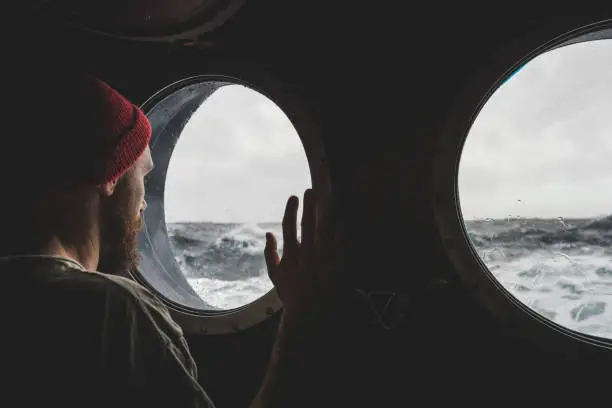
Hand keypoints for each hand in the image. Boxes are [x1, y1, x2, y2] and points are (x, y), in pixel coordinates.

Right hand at [264, 188, 340, 319]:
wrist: (308, 313)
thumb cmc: (291, 293)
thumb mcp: (275, 275)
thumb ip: (270, 253)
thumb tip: (268, 233)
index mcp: (290, 255)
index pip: (288, 227)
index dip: (291, 210)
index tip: (293, 196)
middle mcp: (305, 255)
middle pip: (306, 225)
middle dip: (308, 206)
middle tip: (310, 190)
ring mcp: (320, 261)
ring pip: (322, 232)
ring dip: (323, 215)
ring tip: (326, 199)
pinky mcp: (335, 268)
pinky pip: (338, 248)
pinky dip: (339, 235)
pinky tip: (341, 222)